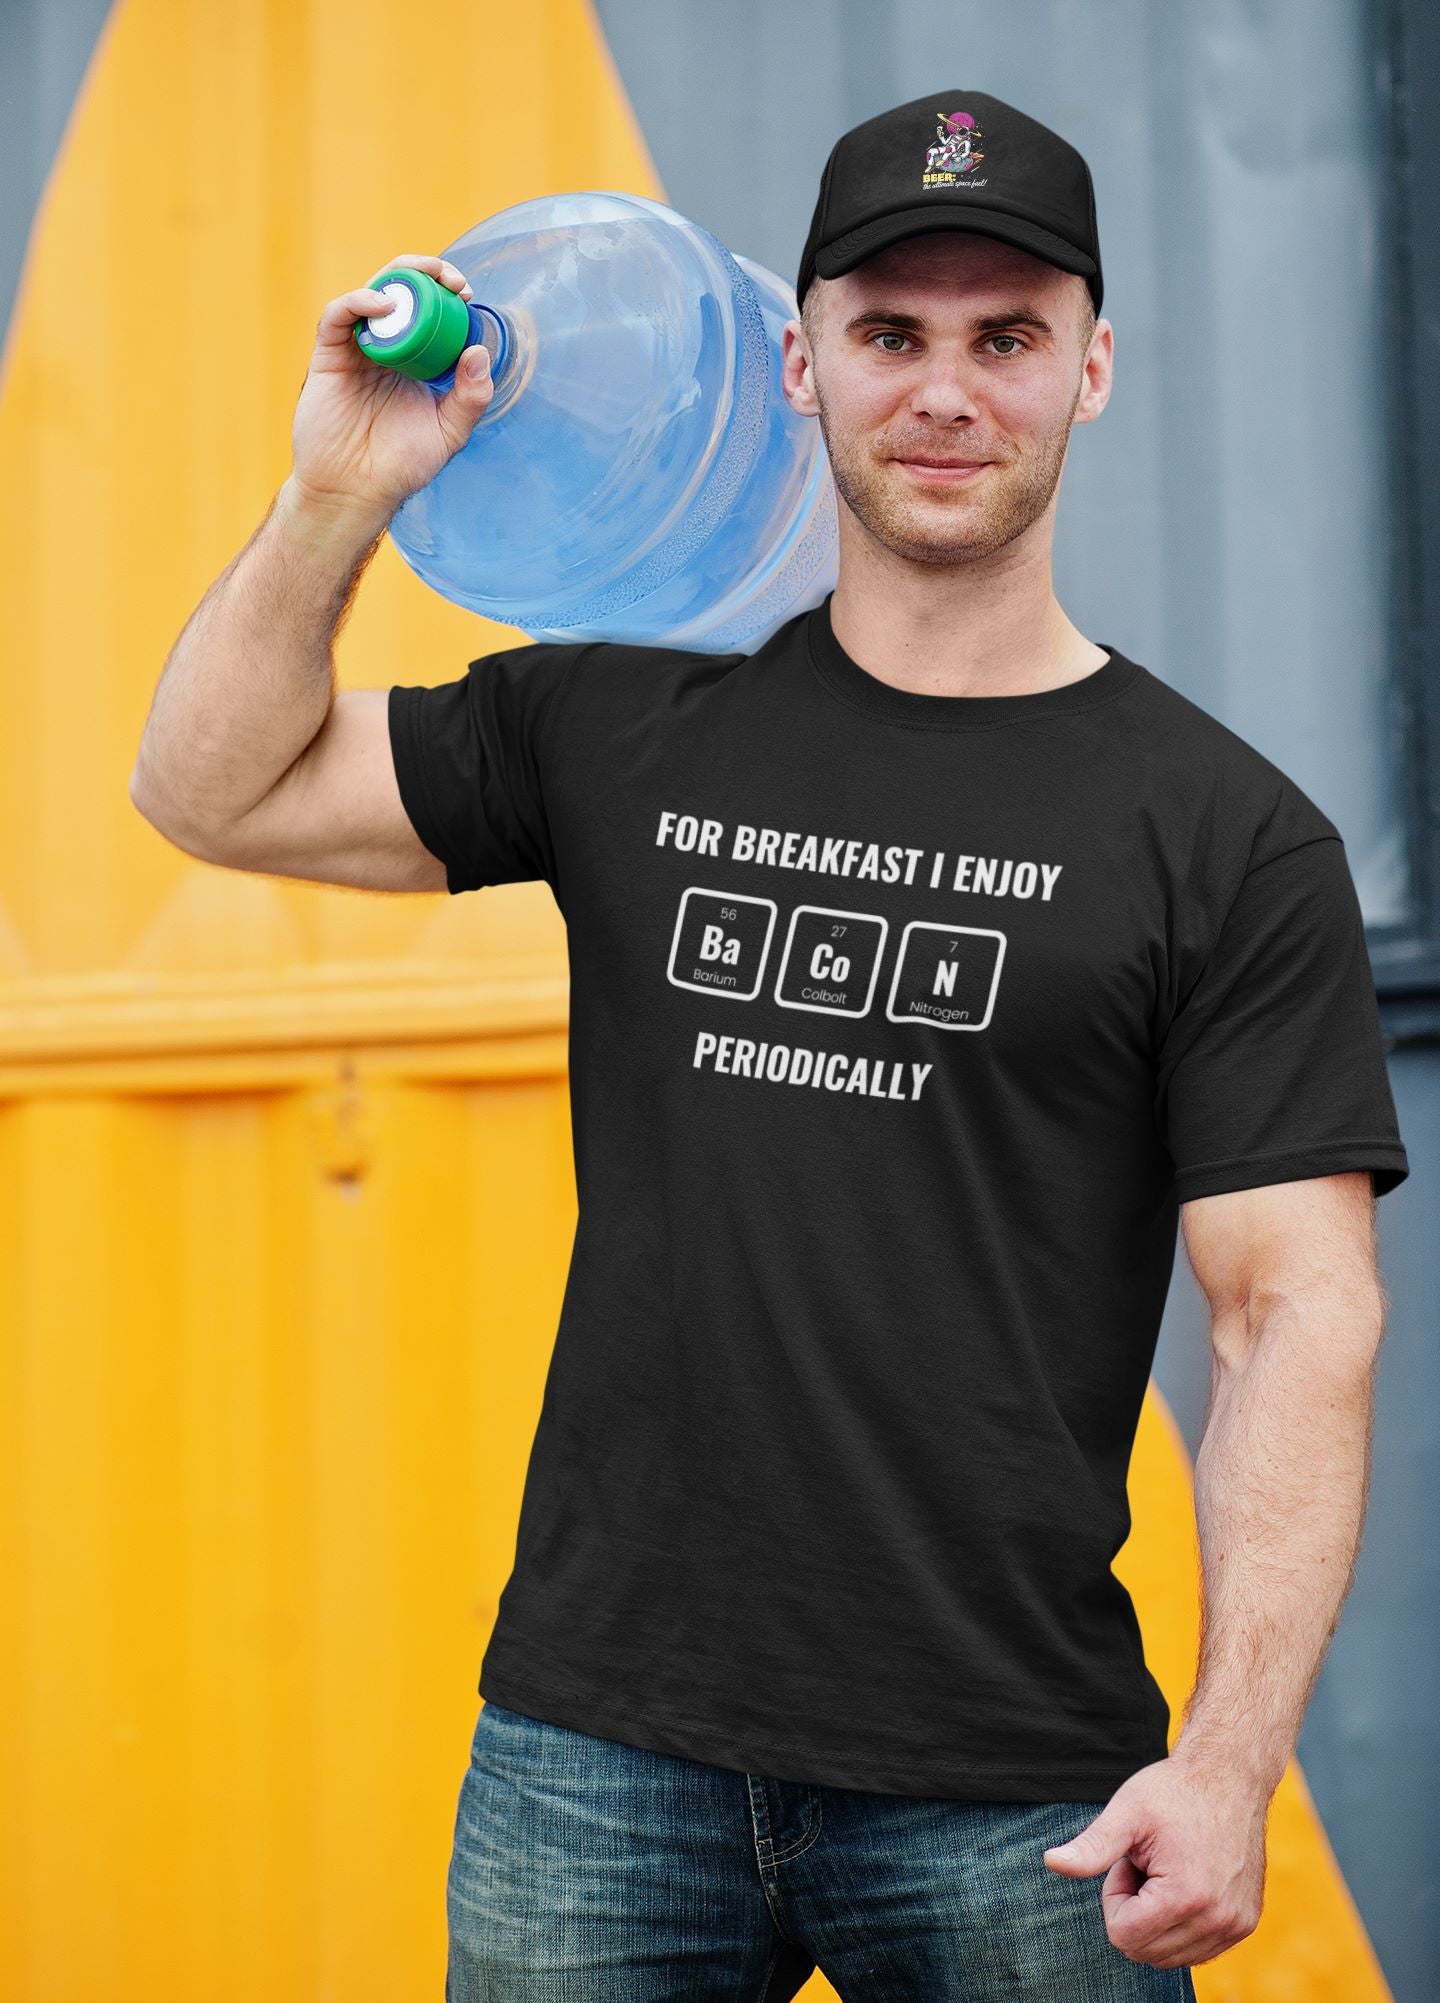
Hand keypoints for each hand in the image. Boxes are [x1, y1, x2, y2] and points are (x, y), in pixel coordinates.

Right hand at [289, 253, 493, 524]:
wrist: (355, 491)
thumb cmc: (400, 466)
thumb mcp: (448, 434)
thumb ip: (470, 398)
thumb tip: (478, 352)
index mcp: (415, 360)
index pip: (431, 312)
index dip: (447, 294)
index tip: (466, 294)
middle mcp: (386, 348)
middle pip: (402, 292)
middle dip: (426, 274)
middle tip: (451, 281)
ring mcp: (356, 349)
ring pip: (371, 294)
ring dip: (397, 279)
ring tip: (422, 281)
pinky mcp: (329, 356)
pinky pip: (338, 316)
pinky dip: (359, 301)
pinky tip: (384, 305)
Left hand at [1042, 1753, 1267, 1968]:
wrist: (1229, 1777)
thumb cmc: (1174, 1791)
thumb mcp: (1126, 1812)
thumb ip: (1091, 1847)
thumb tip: (1050, 1862)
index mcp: (1186, 1897)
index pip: (1123, 1935)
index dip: (1115, 1896)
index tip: (1130, 1860)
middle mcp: (1217, 1920)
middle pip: (1144, 1952)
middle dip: (1134, 1910)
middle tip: (1147, 1865)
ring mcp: (1234, 1926)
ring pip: (1169, 1957)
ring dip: (1156, 1918)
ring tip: (1166, 1870)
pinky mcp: (1243, 1924)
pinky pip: (1195, 1950)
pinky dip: (1179, 1924)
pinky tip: (1185, 1880)